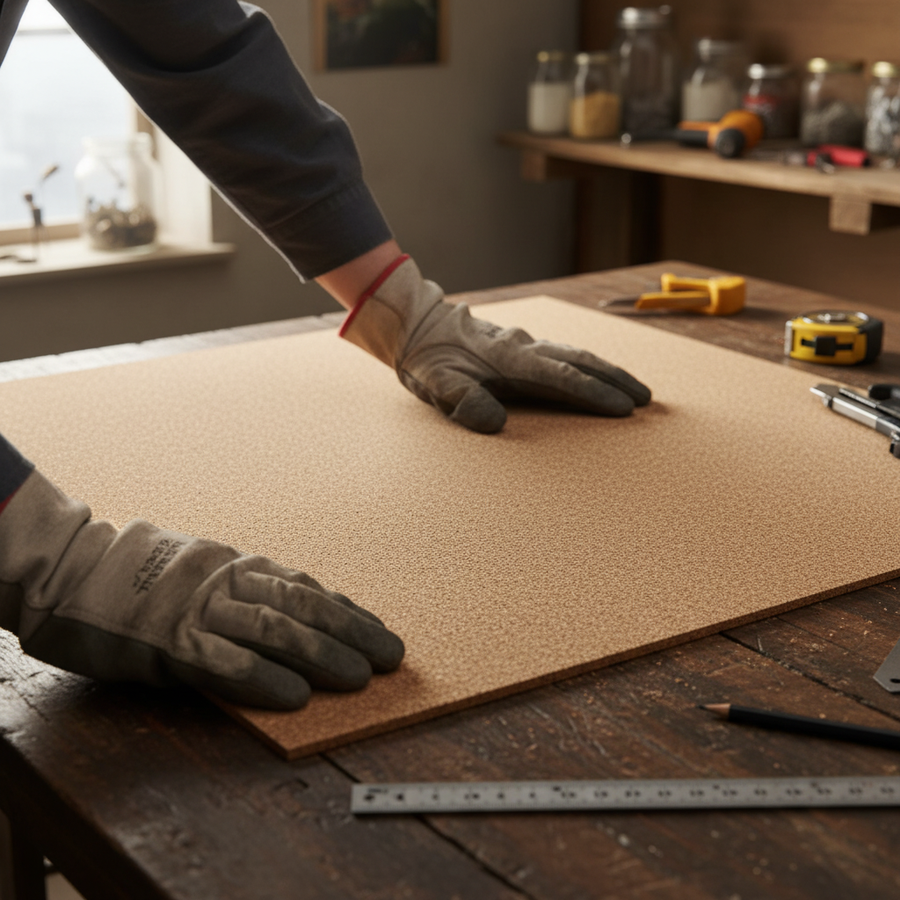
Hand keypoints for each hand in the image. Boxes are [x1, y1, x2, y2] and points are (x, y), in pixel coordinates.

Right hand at [0, 470, 403, 708]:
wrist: (72, 570)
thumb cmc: (143, 578)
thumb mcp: (205, 572)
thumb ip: (247, 593)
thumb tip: (300, 617)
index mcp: (237, 566)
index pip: (306, 588)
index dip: (347, 611)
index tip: (380, 630)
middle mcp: (227, 582)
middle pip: (303, 607)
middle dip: (352, 632)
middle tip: (391, 656)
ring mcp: (198, 609)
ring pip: (273, 630)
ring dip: (321, 653)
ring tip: (359, 677)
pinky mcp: (167, 641)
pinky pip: (223, 660)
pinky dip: (261, 677)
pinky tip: (294, 694)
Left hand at [340, 256, 650, 432]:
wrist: (417, 326)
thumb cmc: (428, 360)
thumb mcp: (436, 384)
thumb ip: (462, 401)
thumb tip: (494, 422)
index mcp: (511, 362)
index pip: (562, 379)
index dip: (595, 394)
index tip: (624, 408)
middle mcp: (525, 349)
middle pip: (582, 362)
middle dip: (616, 380)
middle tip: (647, 400)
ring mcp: (525, 345)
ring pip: (577, 355)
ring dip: (608, 371)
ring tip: (635, 388)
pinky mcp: (521, 347)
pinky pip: (565, 354)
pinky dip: (588, 365)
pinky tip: (596, 373)